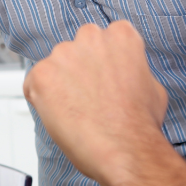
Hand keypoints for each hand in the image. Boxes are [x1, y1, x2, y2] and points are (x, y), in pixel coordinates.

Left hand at [24, 21, 185, 185]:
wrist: (125, 149)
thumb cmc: (139, 124)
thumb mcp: (152, 86)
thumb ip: (132, 70)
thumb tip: (125, 74)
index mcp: (120, 35)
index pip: (102, 39)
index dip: (100, 62)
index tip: (101, 78)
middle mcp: (90, 37)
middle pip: (75, 49)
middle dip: (78, 70)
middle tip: (88, 98)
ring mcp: (63, 54)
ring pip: (54, 67)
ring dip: (60, 85)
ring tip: (76, 112)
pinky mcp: (42, 74)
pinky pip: (32, 83)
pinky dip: (41, 99)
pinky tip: (59, 115)